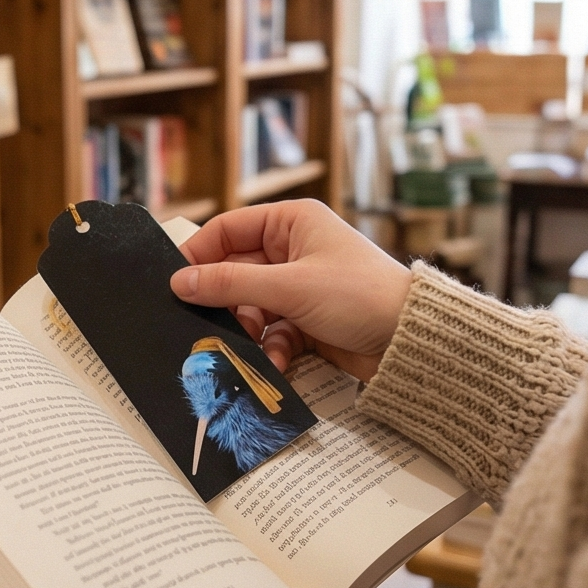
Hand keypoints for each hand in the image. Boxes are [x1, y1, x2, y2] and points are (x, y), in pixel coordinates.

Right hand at [170, 200, 411, 380]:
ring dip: (247, 331)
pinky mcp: (309, 321)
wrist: (412, 341)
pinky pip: (274, 333)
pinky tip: (277, 364)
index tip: (175, 284)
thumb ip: (231, 284)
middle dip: (224, 303)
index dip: (200, 255)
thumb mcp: (290, 287)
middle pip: (236, 273)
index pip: (228, 230)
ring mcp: (300, 287)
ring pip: (251, 308)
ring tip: (245, 347)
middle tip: (201, 326)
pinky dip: (272, 350)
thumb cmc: (360, 296)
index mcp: (291, 223)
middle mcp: (293, 250)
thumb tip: (180, 282)